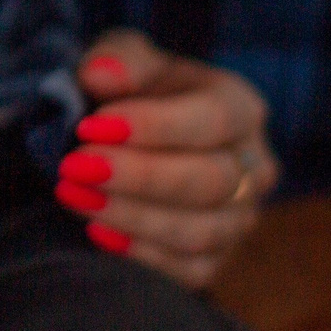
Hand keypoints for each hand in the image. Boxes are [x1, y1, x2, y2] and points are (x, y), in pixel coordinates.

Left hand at [56, 30, 279, 288]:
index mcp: (241, 108)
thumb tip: (99, 74)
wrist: (133, 141)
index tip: (91, 127)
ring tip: (75, 195)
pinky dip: (142, 255)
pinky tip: (97, 232)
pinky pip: (190, 270)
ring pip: (198, 231)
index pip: (214, 119)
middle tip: (75, 167)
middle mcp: (254, 167)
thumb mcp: (127, 60)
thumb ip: (117, 59)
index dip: (153, 125)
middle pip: (209, 181)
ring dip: (131, 216)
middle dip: (137, 176)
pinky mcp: (219, 259)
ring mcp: (241, 219)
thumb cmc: (136, 94)